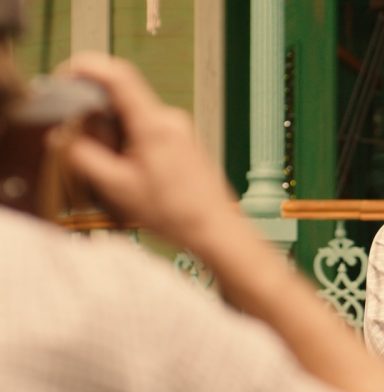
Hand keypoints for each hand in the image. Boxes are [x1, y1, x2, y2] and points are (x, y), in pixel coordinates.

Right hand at [53, 53, 237, 247]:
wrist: (215, 228)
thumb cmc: (174, 212)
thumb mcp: (118, 187)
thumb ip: (85, 157)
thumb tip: (64, 136)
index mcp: (154, 124)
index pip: (118, 76)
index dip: (86, 69)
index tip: (65, 77)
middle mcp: (169, 118)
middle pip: (122, 98)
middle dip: (96, 116)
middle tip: (87, 147)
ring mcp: (179, 128)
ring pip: (133, 116)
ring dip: (113, 134)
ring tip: (116, 169)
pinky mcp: (184, 140)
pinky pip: (148, 128)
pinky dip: (130, 142)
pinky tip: (132, 173)